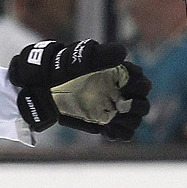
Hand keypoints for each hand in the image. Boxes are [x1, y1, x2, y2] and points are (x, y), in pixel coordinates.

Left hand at [8, 40, 151, 139]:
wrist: (44, 87)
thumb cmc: (64, 67)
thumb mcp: (83, 57)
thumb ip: (103, 54)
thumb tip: (123, 53)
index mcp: (120, 74)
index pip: (141, 81)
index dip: (138, 85)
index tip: (124, 87)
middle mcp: (119, 92)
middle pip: (142, 103)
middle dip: (137, 106)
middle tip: (121, 105)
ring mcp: (112, 108)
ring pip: (134, 119)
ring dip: (130, 121)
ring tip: (114, 120)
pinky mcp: (104, 122)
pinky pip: (122, 133)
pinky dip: (120, 134)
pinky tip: (109, 131)